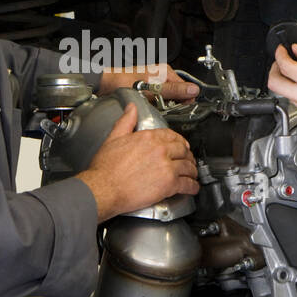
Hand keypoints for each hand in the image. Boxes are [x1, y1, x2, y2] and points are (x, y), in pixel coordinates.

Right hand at [77, 103, 199, 220]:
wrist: (104, 188)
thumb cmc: (106, 168)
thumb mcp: (114, 138)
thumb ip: (126, 121)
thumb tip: (131, 108)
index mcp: (148, 137)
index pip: (172, 135)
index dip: (179, 141)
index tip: (181, 146)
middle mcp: (160, 150)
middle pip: (183, 150)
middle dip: (187, 156)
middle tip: (188, 161)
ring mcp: (167, 167)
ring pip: (188, 166)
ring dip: (192, 171)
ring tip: (192, 175)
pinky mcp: (169, 184)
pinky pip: (187, 184)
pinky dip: (192, 187)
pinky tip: (192, 188)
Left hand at [98, 62, 198, 101]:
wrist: (108, 84)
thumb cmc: (126, 82)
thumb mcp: (153, 88)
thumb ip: (174, 90)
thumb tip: (193, 90)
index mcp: (166, 71)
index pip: (186, 88)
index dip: (185, 100)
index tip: (178, 107)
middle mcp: (162, 75)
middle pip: (177, 94)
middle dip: (173, 103)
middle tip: (162, 106)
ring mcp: (155, 83)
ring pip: (168, 99)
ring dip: (163, 105)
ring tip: (154, 105)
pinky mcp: (149, 89)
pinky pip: (159, 100)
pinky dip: (156, 105)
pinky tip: (149, 105)